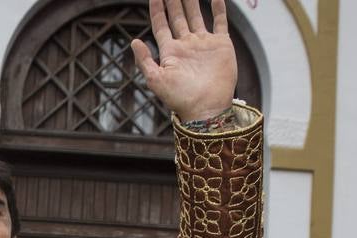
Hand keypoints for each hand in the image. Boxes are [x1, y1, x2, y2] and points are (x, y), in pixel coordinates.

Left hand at [133, 0, 236, 121]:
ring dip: (192, 1)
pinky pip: (219, 22)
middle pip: (178, 16)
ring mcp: (203, 44)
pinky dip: (219, 8)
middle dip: (174, 0)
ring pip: (196, 15)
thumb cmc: (180, 99)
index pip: (161, 24)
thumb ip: (145, 60)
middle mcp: (186, 45)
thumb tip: (134, 41)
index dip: (158, 9)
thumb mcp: (156, 80)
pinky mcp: (221, 45)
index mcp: (170, 52)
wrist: (207, 109)